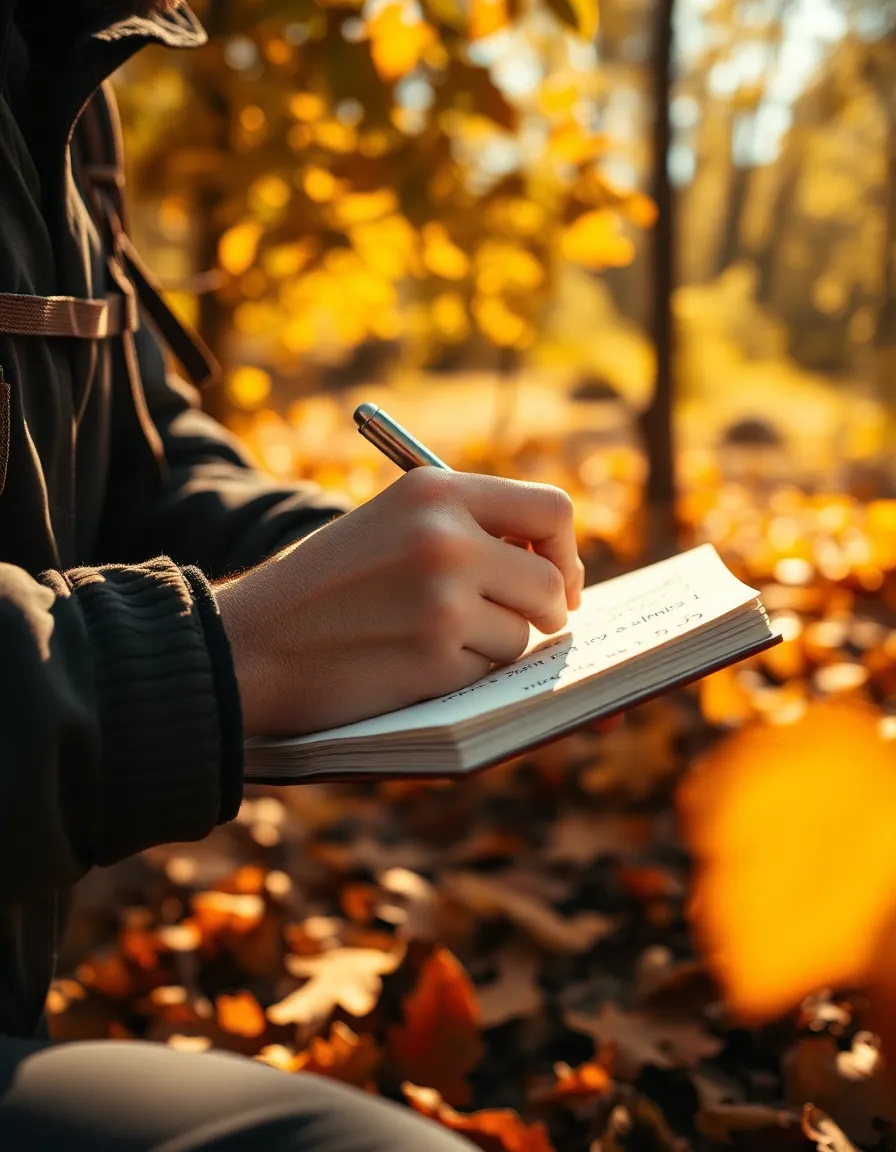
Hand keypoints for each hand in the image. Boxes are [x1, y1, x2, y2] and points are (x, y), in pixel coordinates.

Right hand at [216, 468, 584, 737]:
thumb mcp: (389, 527)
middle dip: (545, 613)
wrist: (248, 644)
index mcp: (434, 491)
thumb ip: (465, 532)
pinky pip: (488, 673)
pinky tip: (408, 667)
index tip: (558, 582)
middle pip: (550, 581)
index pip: (550, 509)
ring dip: (492, 649)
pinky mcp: (434, 656)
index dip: (565, 552)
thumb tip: (557, 572)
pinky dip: (461, 679)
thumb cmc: (322, 589)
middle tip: (525, 626)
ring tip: (429, 642)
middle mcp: (445, 536)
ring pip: (522, 635)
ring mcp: (442, 598)